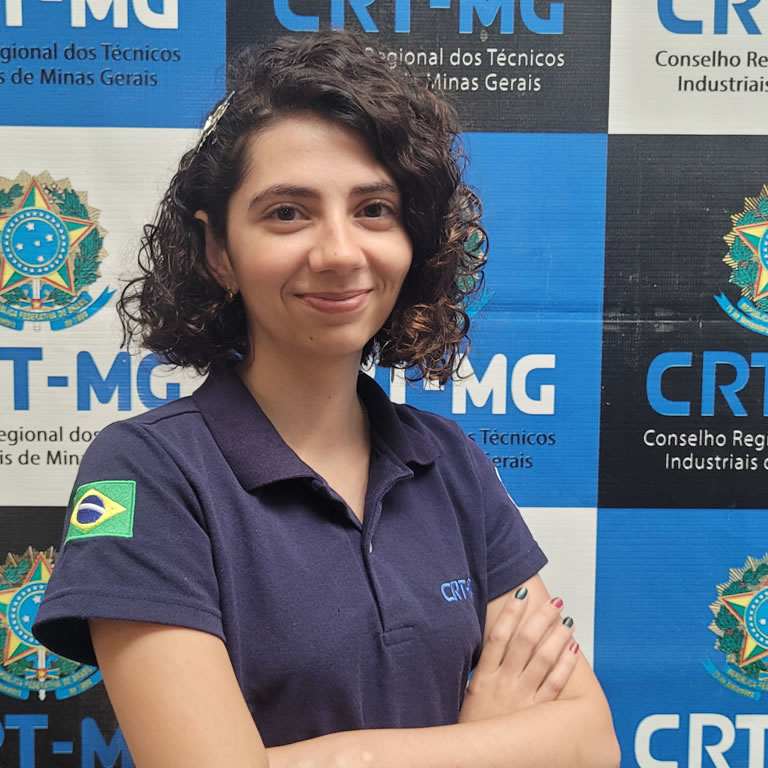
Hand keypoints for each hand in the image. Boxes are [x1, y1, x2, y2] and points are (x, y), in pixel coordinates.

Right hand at [459, 590, 578, 722]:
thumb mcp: (470, 693)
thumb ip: (483, 669)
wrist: (475, 760)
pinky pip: (555, 685)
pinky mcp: (537, 715)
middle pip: (525, 642)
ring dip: (557, 636)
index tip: (523, 594)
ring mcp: (522, 699)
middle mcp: (504, 683)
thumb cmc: (473, 727)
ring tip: (566, 620)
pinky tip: (573, 649)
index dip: (512, 613)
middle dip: (541, 618)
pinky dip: (565, 665)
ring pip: (543, 659)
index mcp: (484, 676)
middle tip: (554, 602)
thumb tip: (493, 642)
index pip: (498, 635)